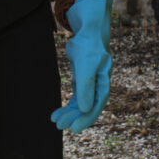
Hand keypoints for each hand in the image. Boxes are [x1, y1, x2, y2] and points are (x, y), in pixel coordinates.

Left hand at [51, 0, 111, 132]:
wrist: (87, 30)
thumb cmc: (88, 46)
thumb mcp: (86, 66)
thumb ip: (86, 87)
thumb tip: (85, 110)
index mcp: (104, 82)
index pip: (96, 105)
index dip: (86, 119)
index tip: (73, 129)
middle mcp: (98, 85)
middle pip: (87, 107)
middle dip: (74, 117)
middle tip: (59, 126)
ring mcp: (90, 82)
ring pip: (80, 103)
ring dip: (69, 112)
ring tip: (55, 120)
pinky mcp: (82, 79)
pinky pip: (76, 97)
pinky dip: (68, 104)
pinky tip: (58, 112)